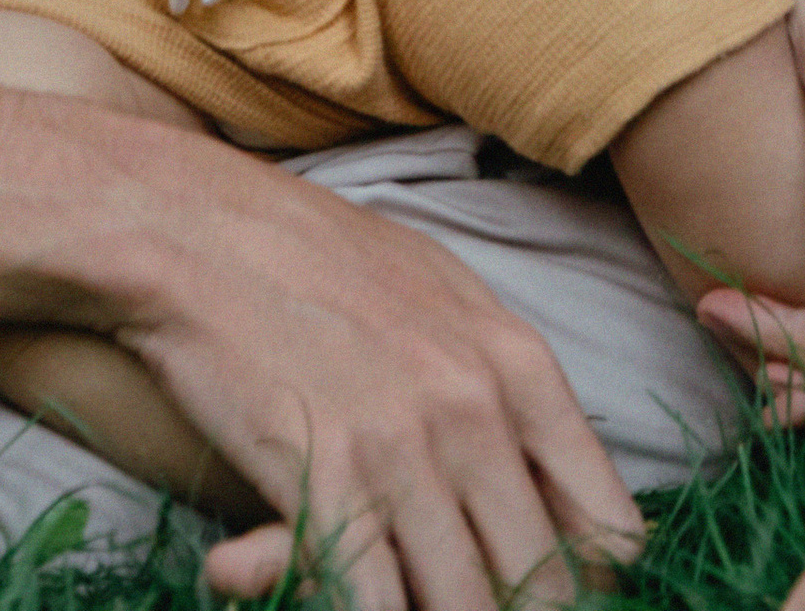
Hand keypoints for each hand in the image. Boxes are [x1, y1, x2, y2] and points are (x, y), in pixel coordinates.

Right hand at [142, 163, 642, 610]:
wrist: (194, 230)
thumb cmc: (315, 259)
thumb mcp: (442, 294)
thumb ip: (503, 381)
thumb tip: (550, 465)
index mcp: (518, 368)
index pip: (609, 530)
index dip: (587, 587)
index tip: (542, 592)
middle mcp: (475, 412)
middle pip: (544, 589)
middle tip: (461, 597)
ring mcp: (402, 450)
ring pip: (463, 608)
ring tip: (406, 597)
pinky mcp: (327, 482)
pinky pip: (376, 606)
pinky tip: (344, 598)